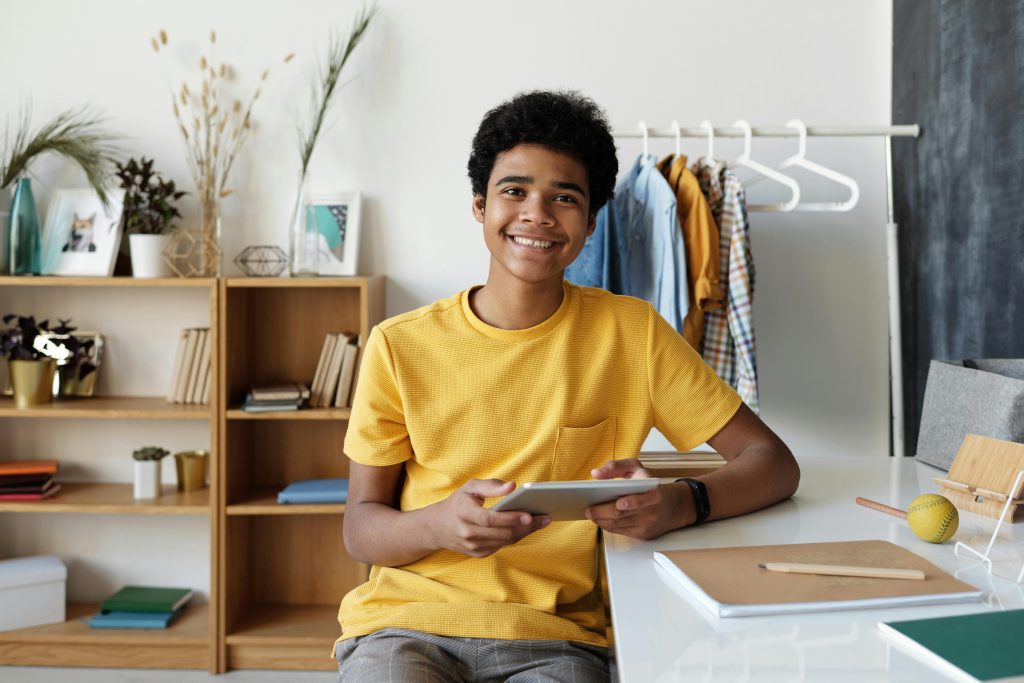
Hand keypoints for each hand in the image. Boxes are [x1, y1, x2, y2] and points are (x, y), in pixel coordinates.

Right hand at [429, 479, 549, 557]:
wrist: (437, 527)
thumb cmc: (458, 503)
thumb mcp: (470, 487)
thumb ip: (491, 486)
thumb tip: (513, 486)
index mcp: (464, 514)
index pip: (490, 519)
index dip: (511, 518)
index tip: (530, 514)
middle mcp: (467, 533)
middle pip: (502, 533)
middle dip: (526, 527)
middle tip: (545, 518)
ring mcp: (472, 546)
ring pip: (505, 541)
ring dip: (524, 532)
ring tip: (540, 522)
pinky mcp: (478, 554)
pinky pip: (501, 546)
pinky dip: (514, 537)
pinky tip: (525, 528)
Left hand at [587, 459, 685, 539]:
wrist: (672, 506)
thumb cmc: (649, 485)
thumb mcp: (636, 468)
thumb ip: (616, 466)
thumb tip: (596, 474)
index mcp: (654, 492)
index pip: (643, 500)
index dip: (632, 502)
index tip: (619, 503)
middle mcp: (652, 510)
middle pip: (622, 515)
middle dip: (602, 512)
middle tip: (589, 508)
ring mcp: (647, 525)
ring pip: (618, 525)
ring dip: (601, 520)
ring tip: (591, 513)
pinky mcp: (642, 535)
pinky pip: (620, 532)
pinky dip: (607, 525)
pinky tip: (600, 519)